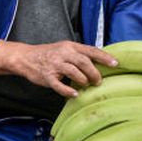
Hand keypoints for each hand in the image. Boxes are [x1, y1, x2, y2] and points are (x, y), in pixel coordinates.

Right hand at [0, 40, 116, 97]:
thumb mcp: (65, 49)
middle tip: (98, 81)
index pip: (90, 50)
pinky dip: (69, 91)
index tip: (116, 64)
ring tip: (86, 85)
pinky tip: (75, 94)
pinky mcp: (47, 77)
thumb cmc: (49, 55)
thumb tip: (100, 62)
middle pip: (84, 62)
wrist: (26, 58)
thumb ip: (80, 54)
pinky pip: (60, 85)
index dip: (104, 57)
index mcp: (70, 46)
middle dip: (94, 73)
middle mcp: (63, 53)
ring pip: (74, 73)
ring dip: (84, 81)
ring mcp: (54, 65)